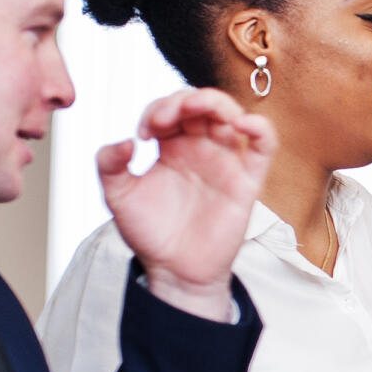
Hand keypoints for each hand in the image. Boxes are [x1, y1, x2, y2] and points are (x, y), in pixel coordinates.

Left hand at [99, 90, 276, 320]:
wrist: (174, 270)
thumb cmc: (150, 233)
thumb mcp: (117, 196)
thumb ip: (108, 164)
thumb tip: (124, 142)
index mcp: (171, 147)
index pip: (170, 110)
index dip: (157, 111)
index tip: (144, 135)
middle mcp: (200, 148)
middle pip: (202, 104)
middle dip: (184, 100)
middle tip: (167, 117)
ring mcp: (225, 161)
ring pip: (231, 115)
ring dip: (216, 103)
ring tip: (200, 109)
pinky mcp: (246, 180)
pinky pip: (263, 146)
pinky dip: (260, 128)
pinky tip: (243, 123)